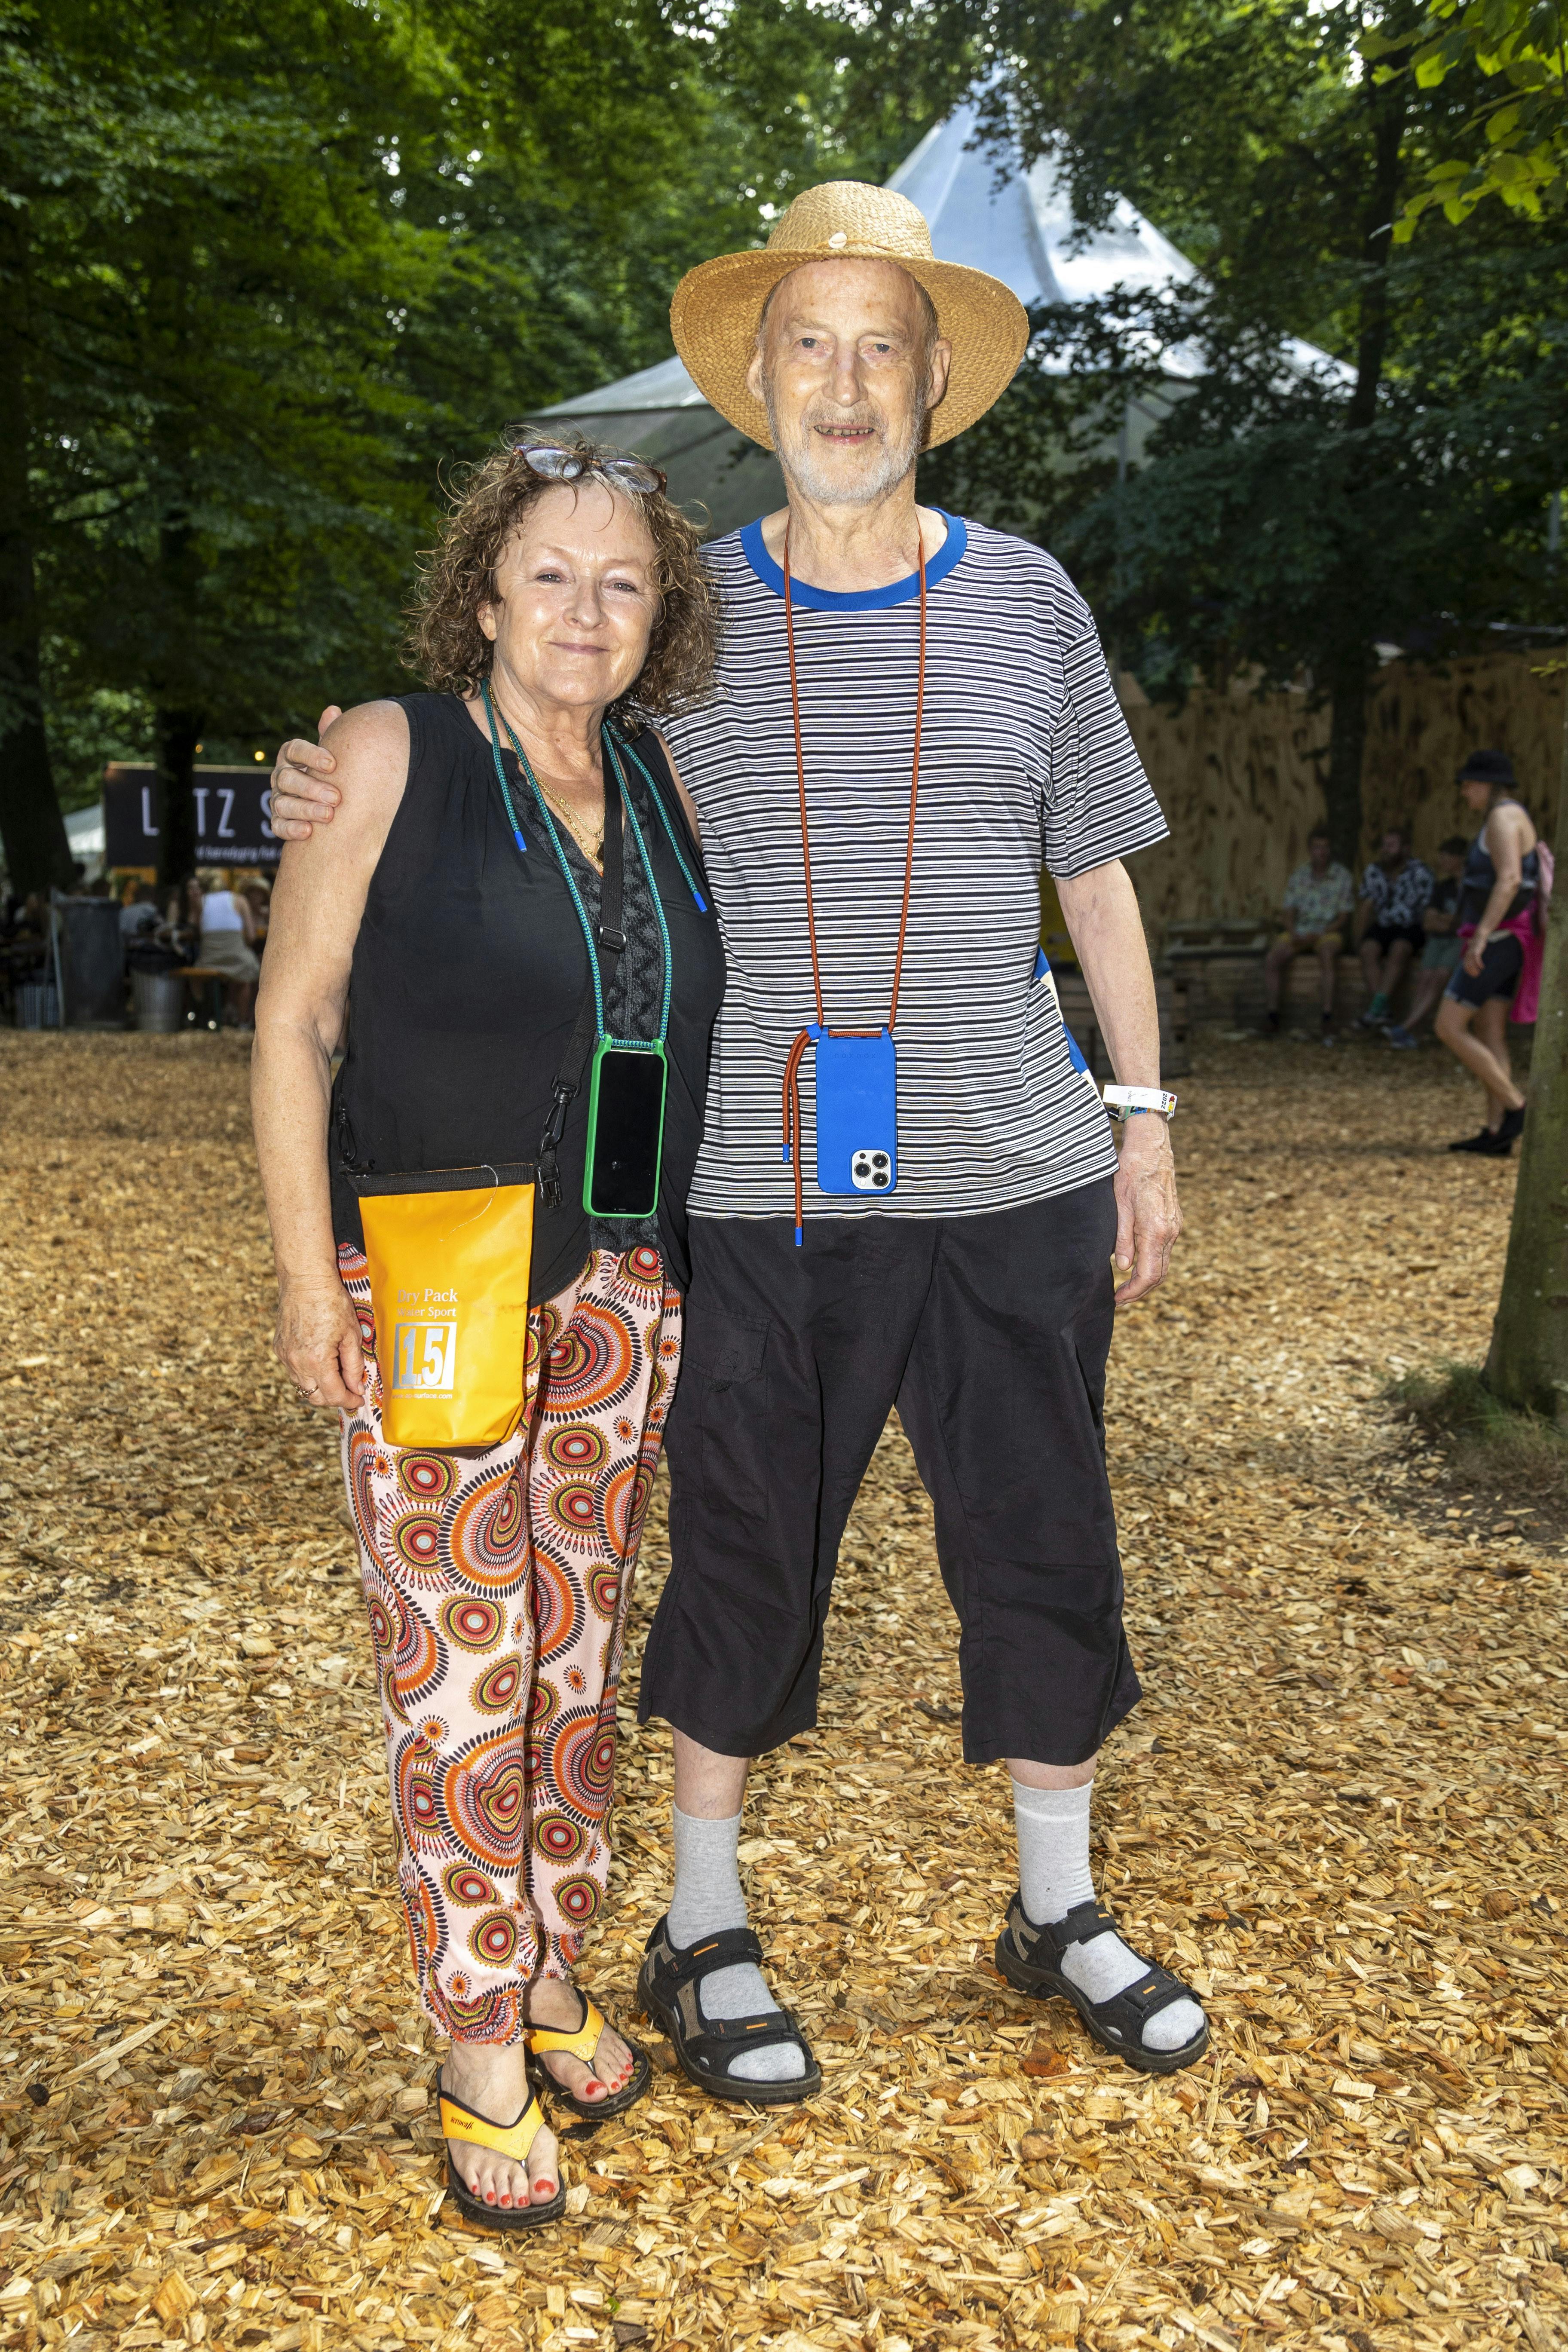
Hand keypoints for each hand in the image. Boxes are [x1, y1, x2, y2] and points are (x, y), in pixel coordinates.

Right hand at [268, 707, 342, 839]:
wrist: (328, 802)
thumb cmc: (331, 774)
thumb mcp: (333, 754)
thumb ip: (331, 735)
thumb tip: (332, 710)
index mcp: (291, 756)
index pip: (294, 750)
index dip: (311, 756)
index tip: (333, 764)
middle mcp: (280, 776)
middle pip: (287, 778)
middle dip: (311, 788)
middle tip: (336, 797)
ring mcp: (277, 799)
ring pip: (282, 803)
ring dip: (305, 809)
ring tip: (328, 815)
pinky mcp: (278, 821)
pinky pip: (278, 826)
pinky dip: (291, 829)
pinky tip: (308, 832)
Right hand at [275, 1278, 364, 1408]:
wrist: (305, 1280)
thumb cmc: (332, 1302)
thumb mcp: (352, 1335)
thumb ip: (354, 1366)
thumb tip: (357, 1388)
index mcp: (317, 1361)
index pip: (333, 1395)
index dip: (348, 1400)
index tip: (358, 1399)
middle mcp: (297, 1363)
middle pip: (315, 1397)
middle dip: (334, 1398)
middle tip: (350, 1390)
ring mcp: (285, 1356)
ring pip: (302, 1386)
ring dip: (320, 1387)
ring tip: (337, 1375)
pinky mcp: (279, 1348)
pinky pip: (294, 1371)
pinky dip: (308, 1373)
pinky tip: (321, 1361)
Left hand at [1111, 1115, 1180, 1305]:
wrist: (1152, 1150)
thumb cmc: (1130, 1173)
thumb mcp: (1119, 1206)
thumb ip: (1122, 1238)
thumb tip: (1123, 1267)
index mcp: (1156, 1230)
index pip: (1149, 1274)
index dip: (1133, 1292)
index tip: (1117, 1299)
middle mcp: (1170, 1232)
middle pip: (1160, 1275)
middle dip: (1140, 1291)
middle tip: (1119, 1299)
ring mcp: (1175, 1227)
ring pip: (1164, 1264)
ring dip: (1146, 1279)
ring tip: (1125, 1287)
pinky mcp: (1173, 1222)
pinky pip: (1165, 1251)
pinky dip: (1152, 1264)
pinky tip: (1136, 1265)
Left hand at [1463, 932, 1486, 977]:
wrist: (1480, 935)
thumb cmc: (1477, 942)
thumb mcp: (1473, 948)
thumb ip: (1471, 952)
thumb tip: (1470, 946)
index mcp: (1467, 955)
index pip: (1465, 966)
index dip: (1468, 971)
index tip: (1472, 975)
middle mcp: (1468, 954)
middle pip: (1468, 966)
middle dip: (1471, 972)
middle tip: (1476, 976)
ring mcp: (1472, 953)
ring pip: (1472, 963)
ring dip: (1475, 969)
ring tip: (1478, 973)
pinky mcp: (1477, 951)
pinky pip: (1477, 959)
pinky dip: (1479, 964)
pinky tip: (1482, 967)